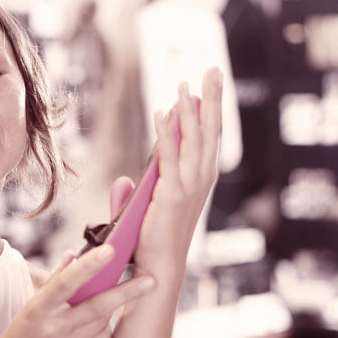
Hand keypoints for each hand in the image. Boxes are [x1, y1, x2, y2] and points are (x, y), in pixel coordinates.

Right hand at [0, 246, 156, 337]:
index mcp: (38, 308)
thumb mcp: (29, 308)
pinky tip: (94, 329)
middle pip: (98, 305)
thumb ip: (53, 281)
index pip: (67, 281)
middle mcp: (53, 328)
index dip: (90, 264)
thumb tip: (72, 254)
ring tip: (104, 307)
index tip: (111, 250)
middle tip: (152, 280)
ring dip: (110, 311)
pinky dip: (104, 331)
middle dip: (127, 291)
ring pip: (103, 323)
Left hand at [133, 68, 221, 279]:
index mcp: (200, 180)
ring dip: (189, 109)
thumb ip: (136, 192)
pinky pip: (169, 158)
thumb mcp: (146, 210)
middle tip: (213, 69)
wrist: (159, 268)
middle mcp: (201, 180)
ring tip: (186, 82)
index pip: (209, 136)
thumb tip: (124, 180)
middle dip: (211, 98)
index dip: (212, 108)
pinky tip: (164, 112)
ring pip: (193, 140)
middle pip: (209, 131)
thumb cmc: (154, 241)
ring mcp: (189, 187)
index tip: (212, 82)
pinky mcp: (172, 195)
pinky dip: (167, 133)